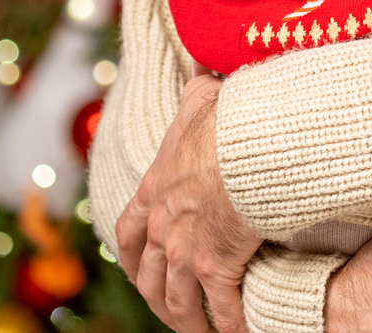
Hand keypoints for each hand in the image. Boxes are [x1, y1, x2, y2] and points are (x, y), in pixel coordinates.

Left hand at [115, 74, 264, 332]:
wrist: (244, 146)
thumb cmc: (226, 120)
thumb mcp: (204, 97)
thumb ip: (199, 88)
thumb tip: (202, 65)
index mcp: (155, 190)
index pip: (127, 230)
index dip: (128, 255)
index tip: (135, 269)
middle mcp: (162, 226)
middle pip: (148, 276)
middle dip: (158, 298)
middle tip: (173, 312)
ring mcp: (184, 250)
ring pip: (177, 300)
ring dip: (187, 320)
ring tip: (202, 331)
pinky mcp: (215, 266)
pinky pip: (221, 307)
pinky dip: (229, 324)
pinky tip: (240, 332)